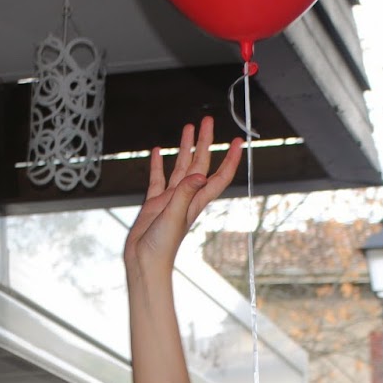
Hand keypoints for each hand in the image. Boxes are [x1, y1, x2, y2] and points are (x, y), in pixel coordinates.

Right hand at [125, 117, 243, 279]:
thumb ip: (184, 194)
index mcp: (195, 200)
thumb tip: (199, 175)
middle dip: (204, 142)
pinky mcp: (154, 203)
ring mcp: (170, 199)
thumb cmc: (162, 246)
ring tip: (188, 128)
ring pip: (180, 167)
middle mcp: (186, 196)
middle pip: (199, 163)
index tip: (237, 141)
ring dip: (185, 148)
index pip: (218, 175)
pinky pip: (157, 179)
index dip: (230, 159)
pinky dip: (159, 164)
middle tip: (207, 120)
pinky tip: (159, 151)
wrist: (144, 262)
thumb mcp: (175, 217)